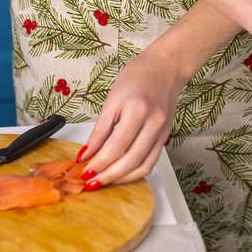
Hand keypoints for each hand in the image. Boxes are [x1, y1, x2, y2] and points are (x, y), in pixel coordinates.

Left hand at [76, 50, 184, 187]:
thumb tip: (87, 152)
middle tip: (92, 182)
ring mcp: (162, 133)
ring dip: (122, 179)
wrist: (165, 69)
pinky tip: (121, 174)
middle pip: (130, 160)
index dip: (100, 163)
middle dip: (109, 176)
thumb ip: (100, 130)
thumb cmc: (138, 78)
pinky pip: (151, 162)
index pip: (117, 146)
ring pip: (143, 167)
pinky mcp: (165, 138)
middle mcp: (153, 124)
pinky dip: (135, 172)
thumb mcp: (112, 100)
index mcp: (137, 110)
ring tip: (104, 181)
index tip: (85, 171)